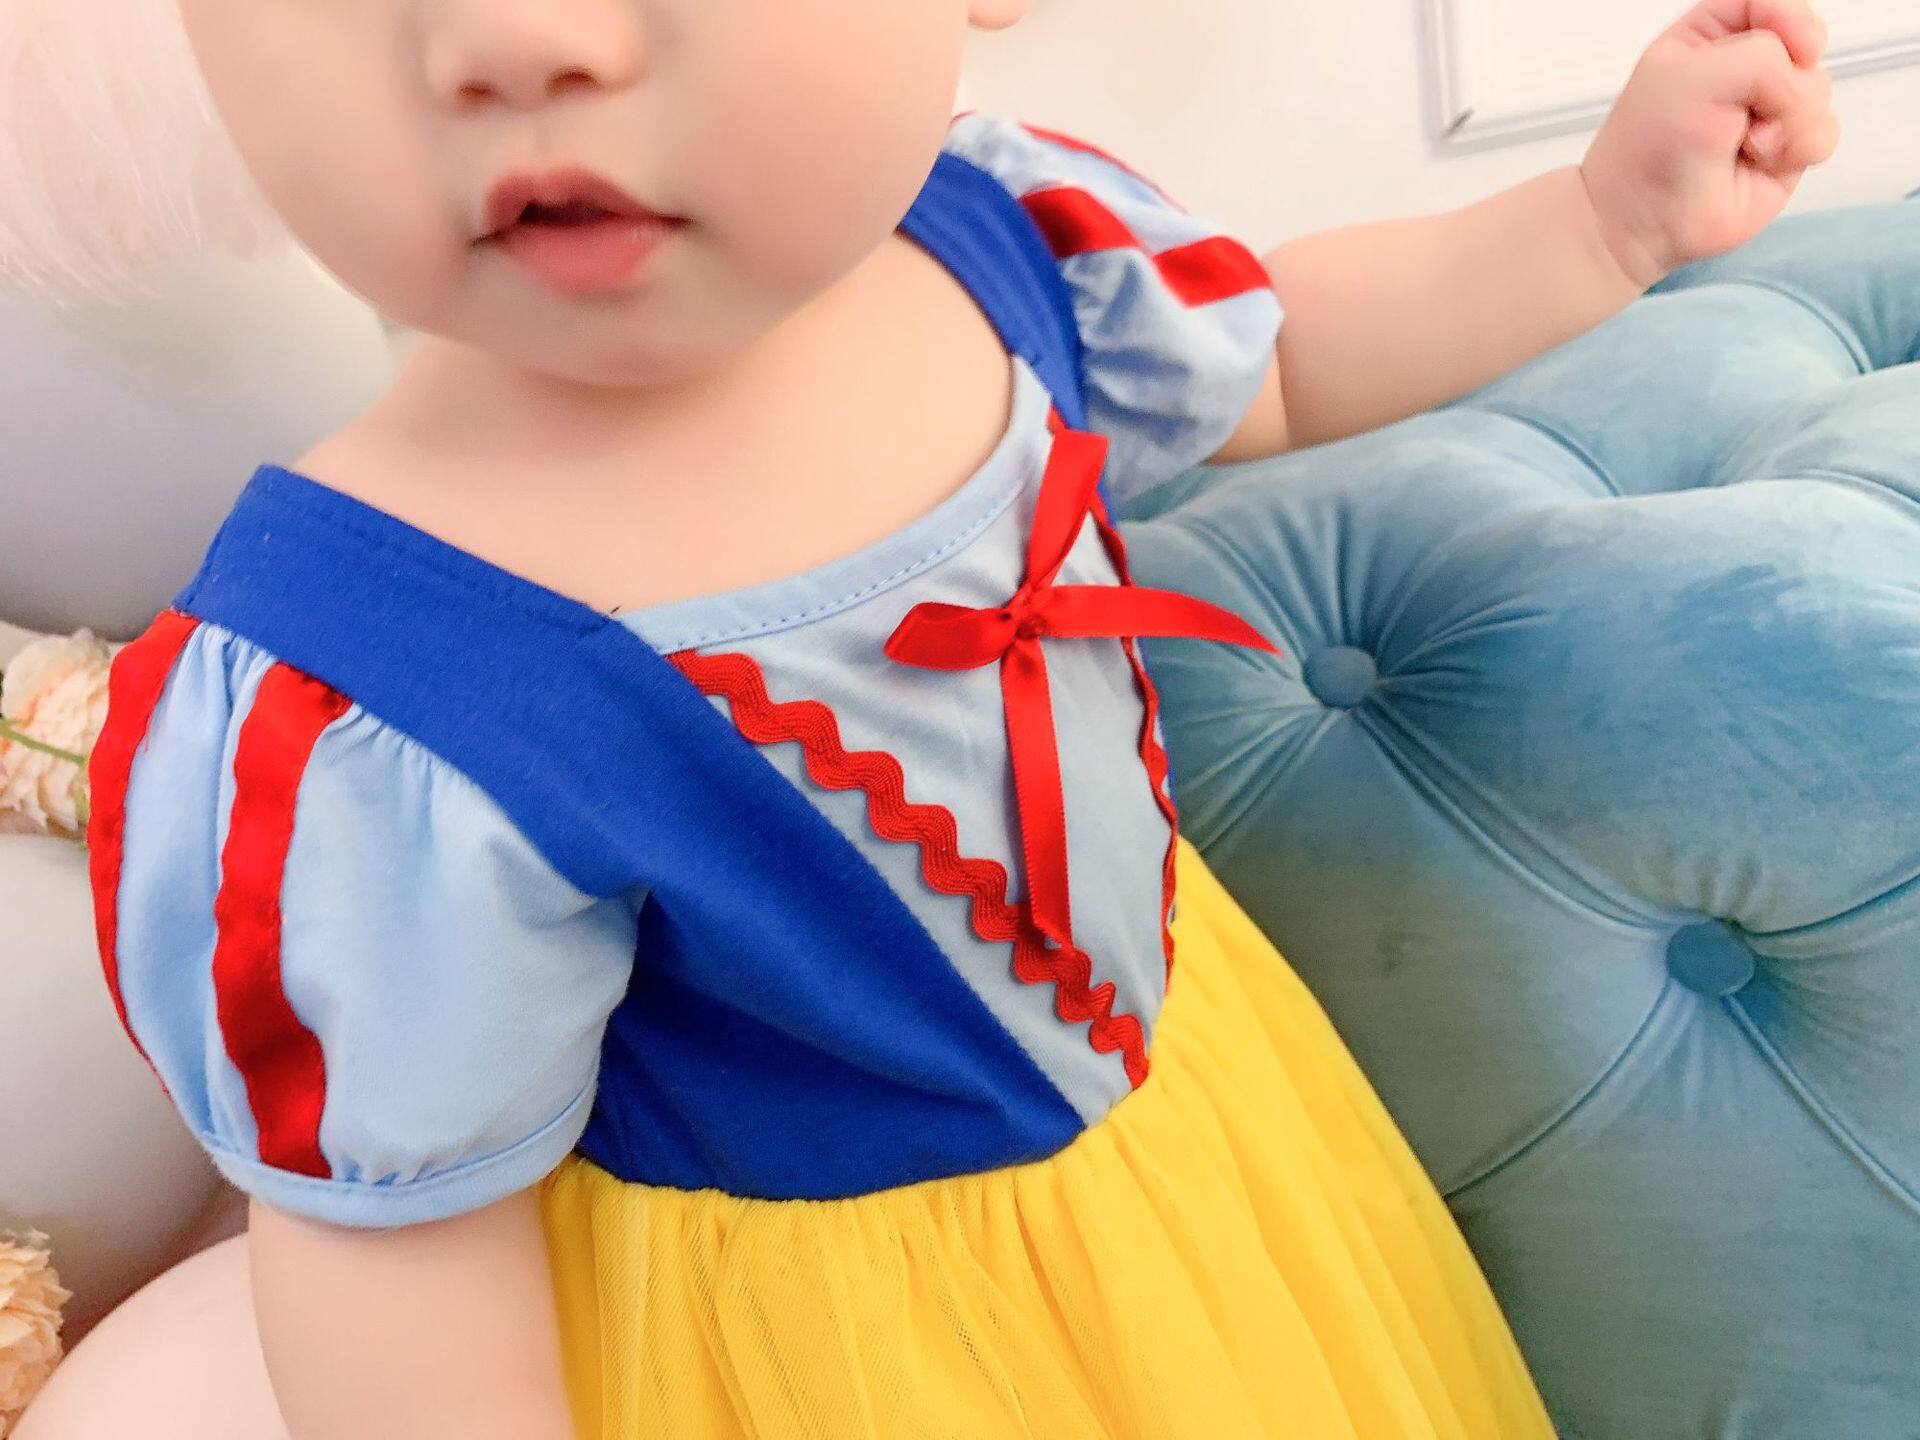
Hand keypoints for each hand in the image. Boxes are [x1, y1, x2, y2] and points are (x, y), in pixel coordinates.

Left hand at [1581, 0, 1840, 288]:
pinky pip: (1825, 132)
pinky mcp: (1784, 149)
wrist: (1642, 223)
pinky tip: (1759, 162)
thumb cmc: (1649, 150)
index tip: (1783, 44)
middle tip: (1745, 108)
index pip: (1773, 1)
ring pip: (1820, 89)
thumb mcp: (1697, 75)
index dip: (1789, 18)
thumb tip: (1803, 81)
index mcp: (1710, 35)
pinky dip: (1799, 148)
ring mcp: (1766, 110)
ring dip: (1789, 119)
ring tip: (1743, 143)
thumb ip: (1764, 56)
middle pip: (1806, 44)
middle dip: (1785, 79)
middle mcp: (1741, 69)